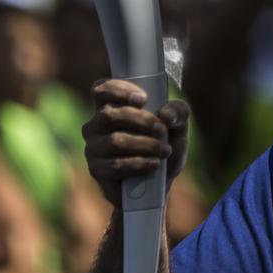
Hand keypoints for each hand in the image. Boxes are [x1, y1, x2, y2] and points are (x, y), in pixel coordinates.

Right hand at [82, 79, 189, 206]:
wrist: (160, 183)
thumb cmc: (164, 145)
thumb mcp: (179, 125)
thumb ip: (179, 111)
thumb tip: (166, 114)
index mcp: (112, 107)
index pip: (101, 89)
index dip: (118, 90)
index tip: (143, 99)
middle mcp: (96, 125)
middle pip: (109, 114)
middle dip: (141, 120)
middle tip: (162, 130)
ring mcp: (94, 148)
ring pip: (115, 141)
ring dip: (145, 145)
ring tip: (164, 151)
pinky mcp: (97, 170)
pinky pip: (115, 165)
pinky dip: (139, 163)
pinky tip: (154, 164)